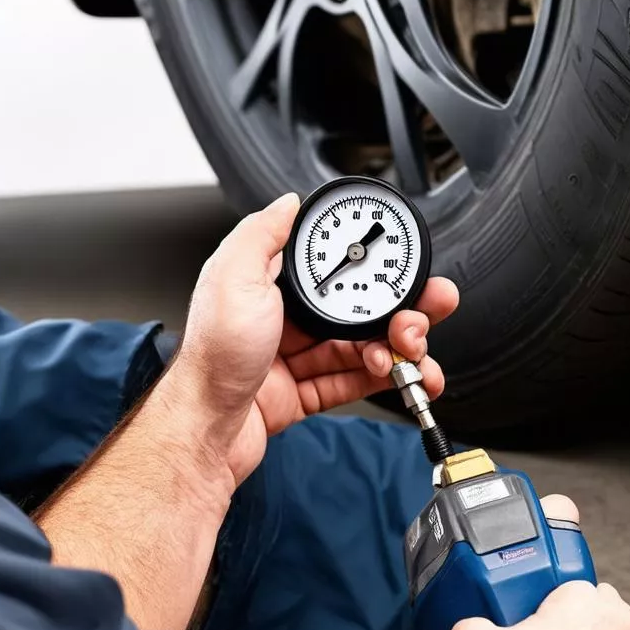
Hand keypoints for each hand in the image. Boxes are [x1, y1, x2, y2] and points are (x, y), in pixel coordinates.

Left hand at [157, 194, 458, 495]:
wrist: (205, 428)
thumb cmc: (213, 357)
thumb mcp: (233, 276)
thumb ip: (263, 234)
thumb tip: (289, 201)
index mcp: (269, 285)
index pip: (331, 265)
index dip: (370, 264)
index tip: (399, 266)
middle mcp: (284, 318)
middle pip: (356, 307)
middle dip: (399, 309)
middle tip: (424, 312)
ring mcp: (295, 357)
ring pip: (361, 346)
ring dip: (396, 347)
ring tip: (411, 351)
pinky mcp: (303, 393)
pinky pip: (353, 381)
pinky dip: (384, 378)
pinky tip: (402, 374)